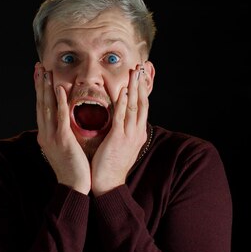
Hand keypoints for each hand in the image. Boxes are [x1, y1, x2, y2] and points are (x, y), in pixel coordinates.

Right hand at [34, 64, 90, 193]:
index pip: (41, 108)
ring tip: (45, 72)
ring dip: (46, 88)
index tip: (39, 75)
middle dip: (39, 84)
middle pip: (40, 104)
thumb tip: (64, 121)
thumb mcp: (64, 148)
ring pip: (47, 107)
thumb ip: (62, 133)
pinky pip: (60, 117)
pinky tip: (60, 89)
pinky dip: (60, 102)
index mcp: (45, 135)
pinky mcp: (62, 140)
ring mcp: (52, 137)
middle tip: (38, 66)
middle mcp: (45, 134)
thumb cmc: (73, 168)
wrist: (74, 187)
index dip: (40, 90)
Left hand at [90, 64, 148, 195]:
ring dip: (134, 87)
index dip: (142, 90)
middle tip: (140, 67)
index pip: (142, 107)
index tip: (141, 75)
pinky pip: (121, 117)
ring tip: (134, 72)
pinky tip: (123, 91)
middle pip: (142, 102)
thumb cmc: (111, 165)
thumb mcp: (122, 145)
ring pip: (134, 106)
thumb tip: (120, 119)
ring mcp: (129, 135)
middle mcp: (136, 132)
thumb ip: (123, 131)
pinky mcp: (118, 138)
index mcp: (137, 133)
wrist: (108, 184)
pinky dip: (123, 102)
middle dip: (141, 83)